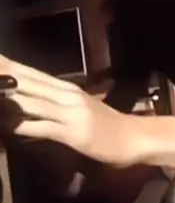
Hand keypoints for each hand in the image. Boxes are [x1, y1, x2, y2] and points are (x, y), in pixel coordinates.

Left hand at [0, 55, 139, 166]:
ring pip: (33, 102)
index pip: (33, 74)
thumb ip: (57, 103)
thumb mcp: (82, 108)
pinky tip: (9, 125)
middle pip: (29, 83)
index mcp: (68, 88)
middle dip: (5, 74)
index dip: (10, 65)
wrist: (133, 137)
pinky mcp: (73, 133)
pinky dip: (24, 126)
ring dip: (9, 98)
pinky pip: (43, 128)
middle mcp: (68, 96)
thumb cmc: (107, 124)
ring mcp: (71, 113)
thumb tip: (31, 100)